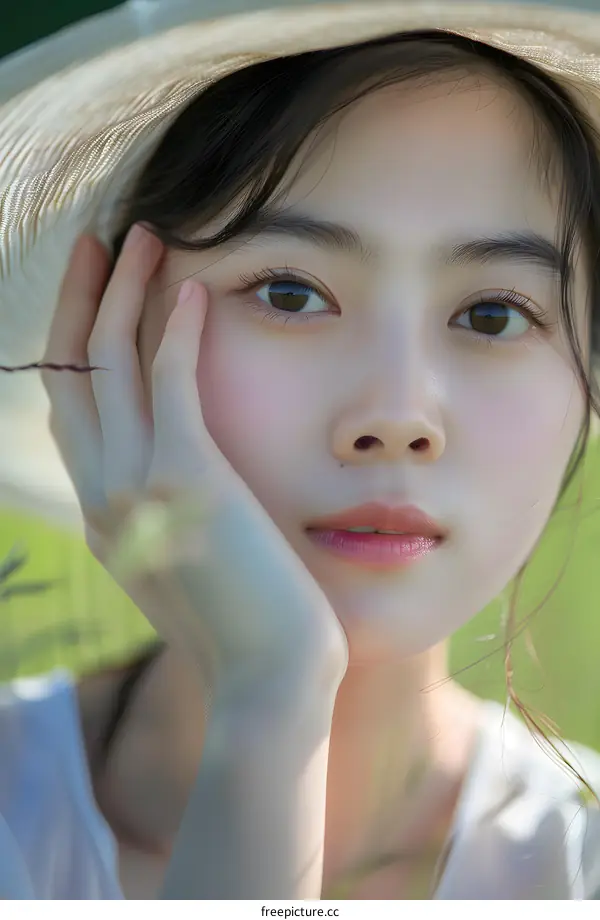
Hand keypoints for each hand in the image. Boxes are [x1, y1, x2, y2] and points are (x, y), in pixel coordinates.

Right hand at [42, 223, 347, 701]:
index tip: (95, 298)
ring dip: (124, 291)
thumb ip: (165, 526)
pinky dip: (177, 329)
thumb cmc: (242, 631)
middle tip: (99, 241)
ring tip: (143, 237)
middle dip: (81, 299)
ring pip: (109, 361)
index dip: (76, 346)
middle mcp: (102, 492)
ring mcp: (135, 483)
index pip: (74, 410)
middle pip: (72, 371)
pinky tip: (195, 288)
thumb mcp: (184, 573)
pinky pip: (172, 380)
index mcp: (102, 513)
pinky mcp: (186, 475)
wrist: (264, 681)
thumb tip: (182, 493)